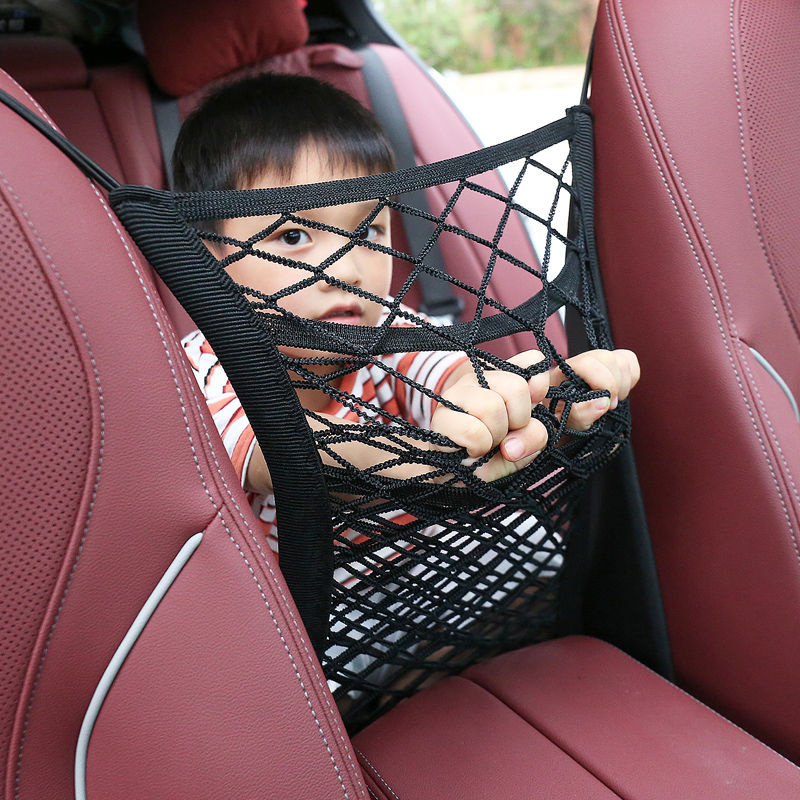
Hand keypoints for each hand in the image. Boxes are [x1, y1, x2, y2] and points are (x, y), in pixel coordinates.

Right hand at [431, 350, 550, 481]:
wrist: (458, 476)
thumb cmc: (493, 456)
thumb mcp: (525, 445)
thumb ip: (535, 436)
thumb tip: (512, 444)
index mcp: (503, 379)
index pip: (532, 361)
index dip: (539, 386)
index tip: (532, 409)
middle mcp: (478, 379)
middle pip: (515, 387)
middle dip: (518, 421)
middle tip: (504, 434)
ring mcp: (455, 394)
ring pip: (491, 407)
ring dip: (495, 436)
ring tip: (487, 443)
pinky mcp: (441, 417)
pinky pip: (473, 430)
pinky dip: (478, 448)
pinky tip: (471, 450)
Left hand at [552, 348, 639, 430]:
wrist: (566, 423)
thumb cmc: (562, 422)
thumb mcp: (566, 423)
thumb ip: (581, 414)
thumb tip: (603, 402)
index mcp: (564, 372)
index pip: (588, 363)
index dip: (603, 382)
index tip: (607, 404)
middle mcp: (581, 363)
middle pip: (607, 358)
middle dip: (615, 385)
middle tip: (610, 406)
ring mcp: (598, 362)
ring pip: (621, 360)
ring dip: (623, 384)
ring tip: (612, 401)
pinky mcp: (612, 366)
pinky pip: (629, 361)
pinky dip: (631, 378)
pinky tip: (620, 392)